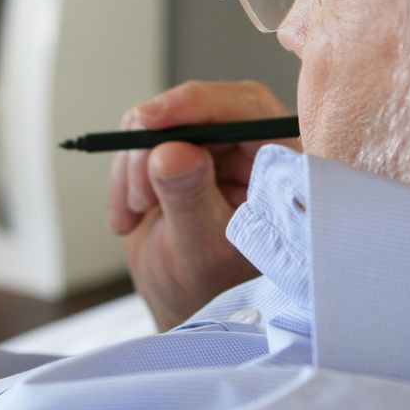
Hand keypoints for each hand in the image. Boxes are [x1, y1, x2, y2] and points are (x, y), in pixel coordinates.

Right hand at [108, 80, 299, 329]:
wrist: (185, 303)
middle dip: (153, 146)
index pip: (248, 109)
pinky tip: (127, 215)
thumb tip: (172, 151)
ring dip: (134, 164)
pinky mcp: (185, 149)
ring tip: (133, 213)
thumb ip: (190, 199)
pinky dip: (126, 173)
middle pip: (199, 109)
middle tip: (136, 192)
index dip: (198, 105)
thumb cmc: (211, 289)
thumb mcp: (200, 250)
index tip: (150, 121)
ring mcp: (219, 146)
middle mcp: (255, 147)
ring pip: (163, 120)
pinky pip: (144, 137)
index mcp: (283, 168)